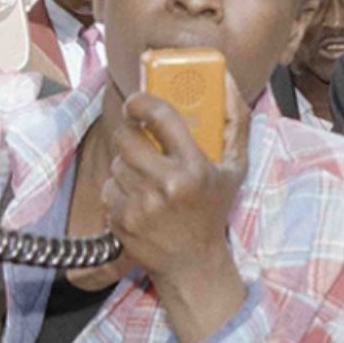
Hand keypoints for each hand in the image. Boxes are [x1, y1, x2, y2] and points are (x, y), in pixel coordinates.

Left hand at [102, 72, 249, 342]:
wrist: (192, 264)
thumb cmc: (213, 211)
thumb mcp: (234, 168)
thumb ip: (235, 122)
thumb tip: (227, 78)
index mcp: (194, 168)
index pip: (161, 117)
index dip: (142, 102)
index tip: (137, 102)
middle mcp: (166, 185)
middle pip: (126, 137)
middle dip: (128, 132)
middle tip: (137, 136)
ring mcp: (140, 204)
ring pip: (116, 162)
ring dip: (126, 163)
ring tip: (144, 174)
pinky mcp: (120, 220)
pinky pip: (109, 186)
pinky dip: (119, 188)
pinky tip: (137, 198)